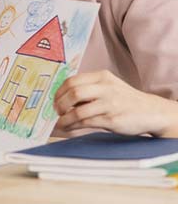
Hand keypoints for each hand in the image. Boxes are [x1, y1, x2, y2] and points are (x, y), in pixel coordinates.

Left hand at [54, 70, 174, 135]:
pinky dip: (74, 126)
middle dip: (60, 104)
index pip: (72, 81)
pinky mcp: (112, 119)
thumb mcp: (108, 86)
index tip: (54, 100)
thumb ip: (88, 88)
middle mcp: (106, 88)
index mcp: (102, 77)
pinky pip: (86, 123)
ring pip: (77, 111)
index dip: (59, 92)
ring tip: (61, 123)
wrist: (151, 111)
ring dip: (64, 119)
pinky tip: (70, 127)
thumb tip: (61, 98)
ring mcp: (110, 104)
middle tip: (56, 112)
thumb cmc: (124, 99)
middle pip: (73, 93)